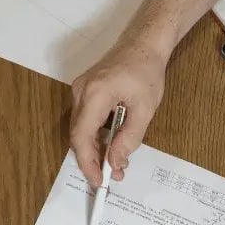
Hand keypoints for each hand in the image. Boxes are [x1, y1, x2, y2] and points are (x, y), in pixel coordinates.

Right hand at [70, 42, 167, 186]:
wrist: (143, 44)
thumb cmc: (146, 72)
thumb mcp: (145, 109)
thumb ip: (129, 138)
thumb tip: (115, 163)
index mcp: (96, 94)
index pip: (82, 136)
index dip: (87, 162)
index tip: (98, 181)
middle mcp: (80, 92)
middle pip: (77, 135)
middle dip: (92, 159)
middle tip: (109, 176)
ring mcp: (79, 90)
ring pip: (80, 128)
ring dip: (94, 148)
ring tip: (113, 163)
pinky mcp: (83, 90)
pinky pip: (84, 119)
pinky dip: (94, 135)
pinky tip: (109, 144)